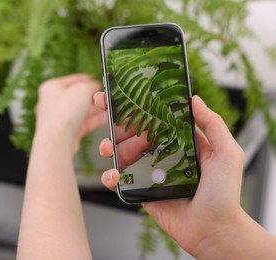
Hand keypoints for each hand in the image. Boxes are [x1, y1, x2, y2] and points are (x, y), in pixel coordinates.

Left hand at [36, 74, 106, 153]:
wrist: (57, 139)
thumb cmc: (65, 110)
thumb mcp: (82, 89)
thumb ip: (91, 85)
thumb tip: (96, 85)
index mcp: (51, 88)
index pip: (72, 80)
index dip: (87, 79)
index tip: (99, 80)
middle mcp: (52, 103)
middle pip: (77, 97)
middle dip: (93, 96)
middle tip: (107, 95)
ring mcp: (59, 119)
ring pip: (81, 111)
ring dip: (97, 109)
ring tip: (111, 106)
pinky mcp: (67, 132)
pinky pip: (83, 123)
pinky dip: (95, 120)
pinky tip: (107, 118)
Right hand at [95, 92, 246, 256]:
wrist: (212, 230)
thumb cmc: (224, 194)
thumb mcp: (227, 153)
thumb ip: (212, 124)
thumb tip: (194, 98)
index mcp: (177, 140)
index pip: (153, 116)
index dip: (136, 104)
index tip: (118, 92)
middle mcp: (160, 152)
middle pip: (131, 132)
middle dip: (114, 121)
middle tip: (104, 113)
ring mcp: (147, 171)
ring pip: (119, 153)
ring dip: (107, 146)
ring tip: (107, 149)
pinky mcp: (139, 189)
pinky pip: (118, 179)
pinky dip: (109, 176)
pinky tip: (114, 175)